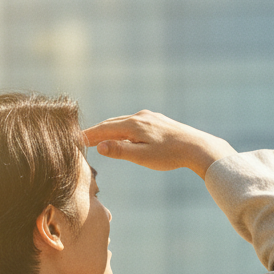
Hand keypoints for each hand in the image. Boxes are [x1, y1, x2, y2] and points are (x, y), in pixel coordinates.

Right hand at [83, 111, 234, 178]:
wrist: (197, 147)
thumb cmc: (170, 155)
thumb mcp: (142, 157)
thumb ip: (120, 151)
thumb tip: (99, 146)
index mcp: (134, 125)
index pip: (105, 129)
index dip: (89, 135)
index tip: (76, 139)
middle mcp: (140, 117)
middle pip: (113, 123)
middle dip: (97, 131)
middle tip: (83, 138)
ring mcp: (150, 117)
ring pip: (124, 123)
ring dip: (111, 130)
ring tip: (101, 137)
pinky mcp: (158, 121)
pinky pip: (135, 124)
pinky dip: (124, 130)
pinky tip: (126, 136)